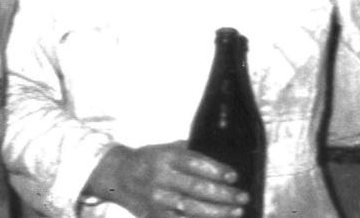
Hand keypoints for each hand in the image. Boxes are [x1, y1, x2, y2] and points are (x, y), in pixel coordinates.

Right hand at [86, 143, 247, 217]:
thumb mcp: (166, 148)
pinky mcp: (154, 215)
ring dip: (216, 212)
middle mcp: (161, 178)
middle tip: (243, 197)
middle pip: (196, 188)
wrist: (117, 176)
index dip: (216, 170)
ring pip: (190, 208)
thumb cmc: (148, 159)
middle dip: (223, 194)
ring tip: (236, 211)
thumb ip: (190, 151)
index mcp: (166, 157)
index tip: (234, 176)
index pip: (195, 163)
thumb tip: (220, 152)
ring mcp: (157, 199)